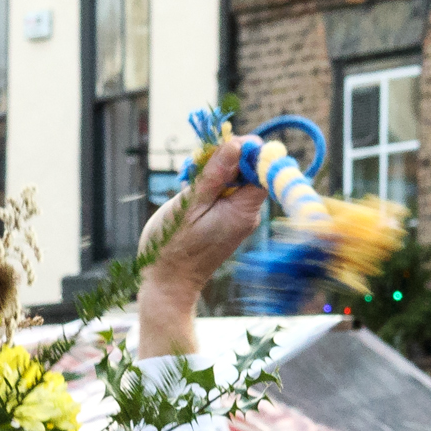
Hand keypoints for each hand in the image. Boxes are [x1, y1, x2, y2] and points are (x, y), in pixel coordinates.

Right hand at [134, 138, 258, 357]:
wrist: (168, 285)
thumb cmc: (173, 249)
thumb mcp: (190, 206)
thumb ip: (214, 175)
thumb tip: (237, 144)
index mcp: (244, 210)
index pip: (263, 168)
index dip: (247, 151)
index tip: (222, 148)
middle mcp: (247, 213)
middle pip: (249, 170)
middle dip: (225, 159)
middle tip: (196, 165)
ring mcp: (238, 218)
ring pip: (235, 180)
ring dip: (213, 172)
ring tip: (188, 180)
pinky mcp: (227, 221)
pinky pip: (226, 193)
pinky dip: (210, 186)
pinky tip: (190, 193)